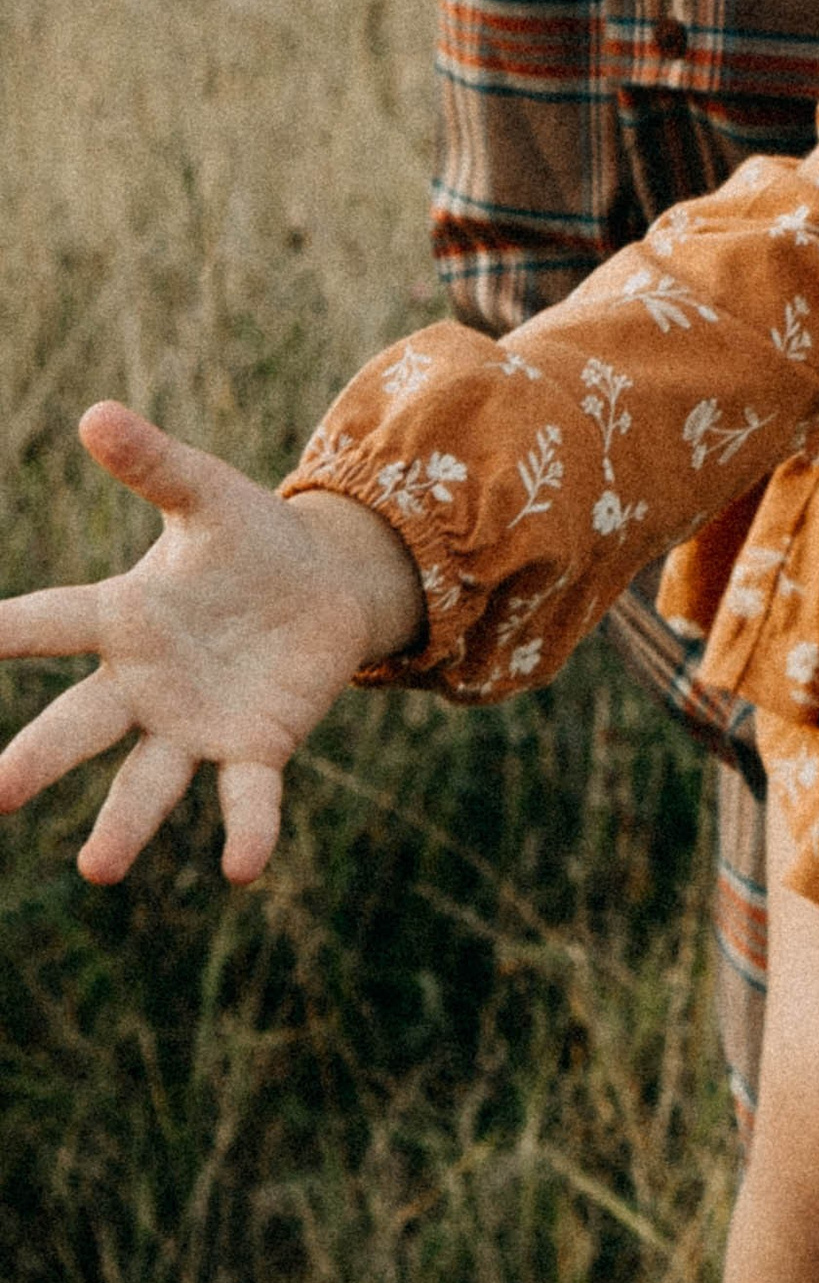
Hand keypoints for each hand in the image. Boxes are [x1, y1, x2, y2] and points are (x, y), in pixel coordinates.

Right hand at [0, 404, 424, 885]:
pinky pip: (246, 795)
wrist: (324, 586)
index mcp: (122, 617)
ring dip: (124, 825)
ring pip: (147, 781)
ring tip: (98, 869)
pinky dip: (246, 829)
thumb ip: (154, 465)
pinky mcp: (255, 746)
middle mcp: (143, 684)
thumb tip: (95, 413)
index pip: (49, 623)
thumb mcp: (207, 496)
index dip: (1, 632)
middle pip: (80, 725)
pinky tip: (243, 867)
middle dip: (36, 759)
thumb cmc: (249, 540)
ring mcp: (195, 723)